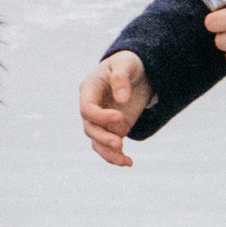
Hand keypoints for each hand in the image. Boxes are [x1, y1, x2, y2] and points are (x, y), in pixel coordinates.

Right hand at [77, 51, 151, 167]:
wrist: (138, 71)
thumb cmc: (129, 64)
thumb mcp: (126, 64)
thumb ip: (121, 78)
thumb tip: (120, 99)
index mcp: (89, 89)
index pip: (87, 109)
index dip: (100, 116)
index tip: (120, 117)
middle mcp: (92, 107)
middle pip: (90, 128)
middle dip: (103, 138)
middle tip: (120, 142)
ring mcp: (101, 120)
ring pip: (97, 142)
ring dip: (109, 153)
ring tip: (125, 160)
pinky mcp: (113, 129)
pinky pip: (109, 147)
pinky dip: (116, 157)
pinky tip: (128, 162)